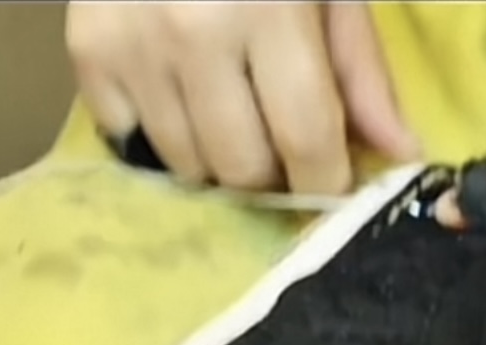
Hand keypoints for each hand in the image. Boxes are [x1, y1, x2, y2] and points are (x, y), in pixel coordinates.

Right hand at [66, 2, 418, 192]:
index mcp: (269, 10)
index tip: (333, 185)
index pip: (305, 139)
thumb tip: (400, 154)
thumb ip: (361, 69)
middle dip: (272, 173)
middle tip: (280, 144)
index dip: (325, 181)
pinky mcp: (86, 52)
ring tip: (230, 112)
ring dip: (217, 158)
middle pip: (241, 167)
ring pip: (185, 165)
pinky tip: (179, 96)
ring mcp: (132, 46)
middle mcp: (193, 35)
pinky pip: (128, 141)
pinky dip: (159, 136)